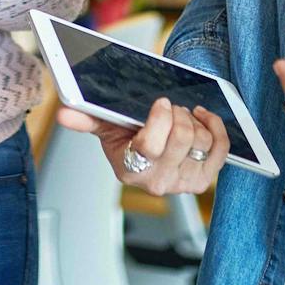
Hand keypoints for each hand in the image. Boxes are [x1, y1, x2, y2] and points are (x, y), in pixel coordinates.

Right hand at [56, 98, 227, 196]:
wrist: (148, 154)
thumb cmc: (126, 137)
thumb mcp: (105, 127)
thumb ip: (86, 118)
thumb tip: (64, 114)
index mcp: (130, 170)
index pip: (150, 145)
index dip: (160, 118)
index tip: (160, 102)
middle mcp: (158, 182)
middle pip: (181, 139)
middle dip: (178, 114)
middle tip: (170, 106)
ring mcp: (183, 183)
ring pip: (202, 142)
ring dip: (194, 120)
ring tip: (181, 115)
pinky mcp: (204, 179)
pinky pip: (221, 150)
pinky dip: (215, 127)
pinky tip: (202, 116)